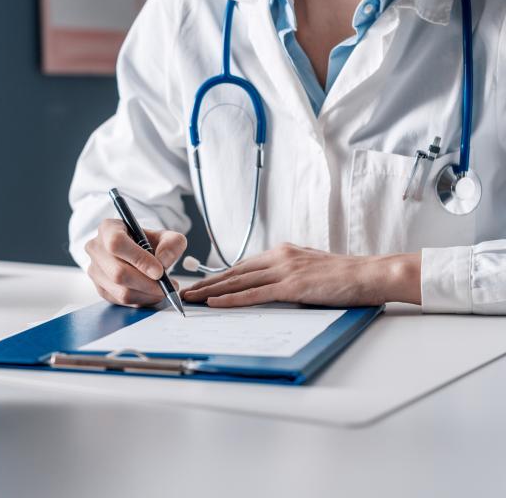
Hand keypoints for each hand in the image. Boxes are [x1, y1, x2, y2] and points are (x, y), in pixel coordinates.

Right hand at [85, 219, 186, 306]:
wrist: (138, 252)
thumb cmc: (149, 241)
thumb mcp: (165, 236)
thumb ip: (171, 244)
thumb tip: (163, 261)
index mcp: (108, 228)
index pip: (117, 244)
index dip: (139, 259)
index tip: (159, 271)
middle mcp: (96, 249)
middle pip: (118, 273)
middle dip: (147, 283)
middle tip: (168, 285)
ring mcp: (95, 271)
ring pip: (121, 291)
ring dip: (147, 294)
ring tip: (164, 289)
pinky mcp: (100, 289)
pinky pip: (122, 302)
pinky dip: (142, 300)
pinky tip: (153, 293)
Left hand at [182, 243, 421, 307]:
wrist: (369, 273)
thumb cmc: (344, 275)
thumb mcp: (310, 268)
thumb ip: (289, 273)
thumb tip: (273, 286)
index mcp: (282, 252)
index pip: (243, 266)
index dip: (220, 276)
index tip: (203, 284)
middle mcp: (278, 257)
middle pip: (234, 272)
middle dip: (207, 283)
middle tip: (186, 292)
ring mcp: (284, 270)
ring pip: (238, 281)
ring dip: (211, 291)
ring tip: (191, 299)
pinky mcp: (291, 285)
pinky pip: (254, 294)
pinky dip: (231, 299)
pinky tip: (214, 303)